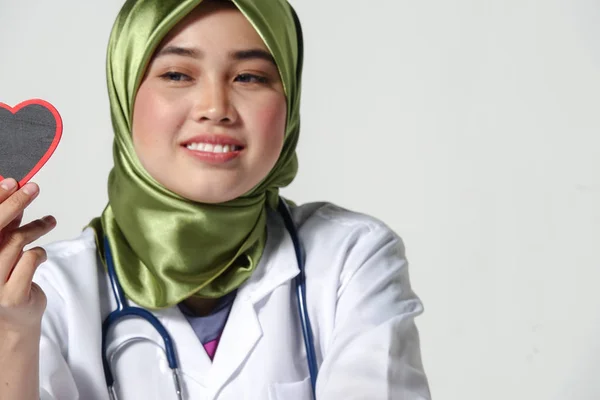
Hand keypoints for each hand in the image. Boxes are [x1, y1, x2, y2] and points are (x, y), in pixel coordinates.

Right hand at [0, 178, 55, 334]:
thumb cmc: (5, 281)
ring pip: (16, 242)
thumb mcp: (2, 251)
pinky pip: (30, 260)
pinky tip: (42, 253)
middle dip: (15, 203)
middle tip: (33, 187)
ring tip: (50, 221)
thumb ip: (6, 227)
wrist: (11, 323)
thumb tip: (14, 192)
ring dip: (36, 227)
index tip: (12, 181)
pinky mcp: (13, 295)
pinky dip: (40, 252)